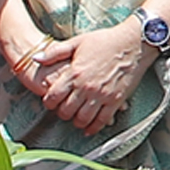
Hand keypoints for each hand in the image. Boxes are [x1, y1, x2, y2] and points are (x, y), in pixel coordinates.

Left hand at [10, 26, 148, 137]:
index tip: (51, 103)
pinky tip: (90, 128)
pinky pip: (102, 120)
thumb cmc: (105, 40)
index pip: (54, 96)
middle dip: (62, 113)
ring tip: (76, 119)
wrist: (133, 43)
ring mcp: (101, 95)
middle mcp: (86, 87)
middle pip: (66, 111)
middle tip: (64, 111)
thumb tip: (36, 58)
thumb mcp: (77, 42)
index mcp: (75, 73)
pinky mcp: (115, 101)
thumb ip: (55, 52)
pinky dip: (94, 128)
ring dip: (76, 122)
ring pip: (82, 119)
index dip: (49, 103)